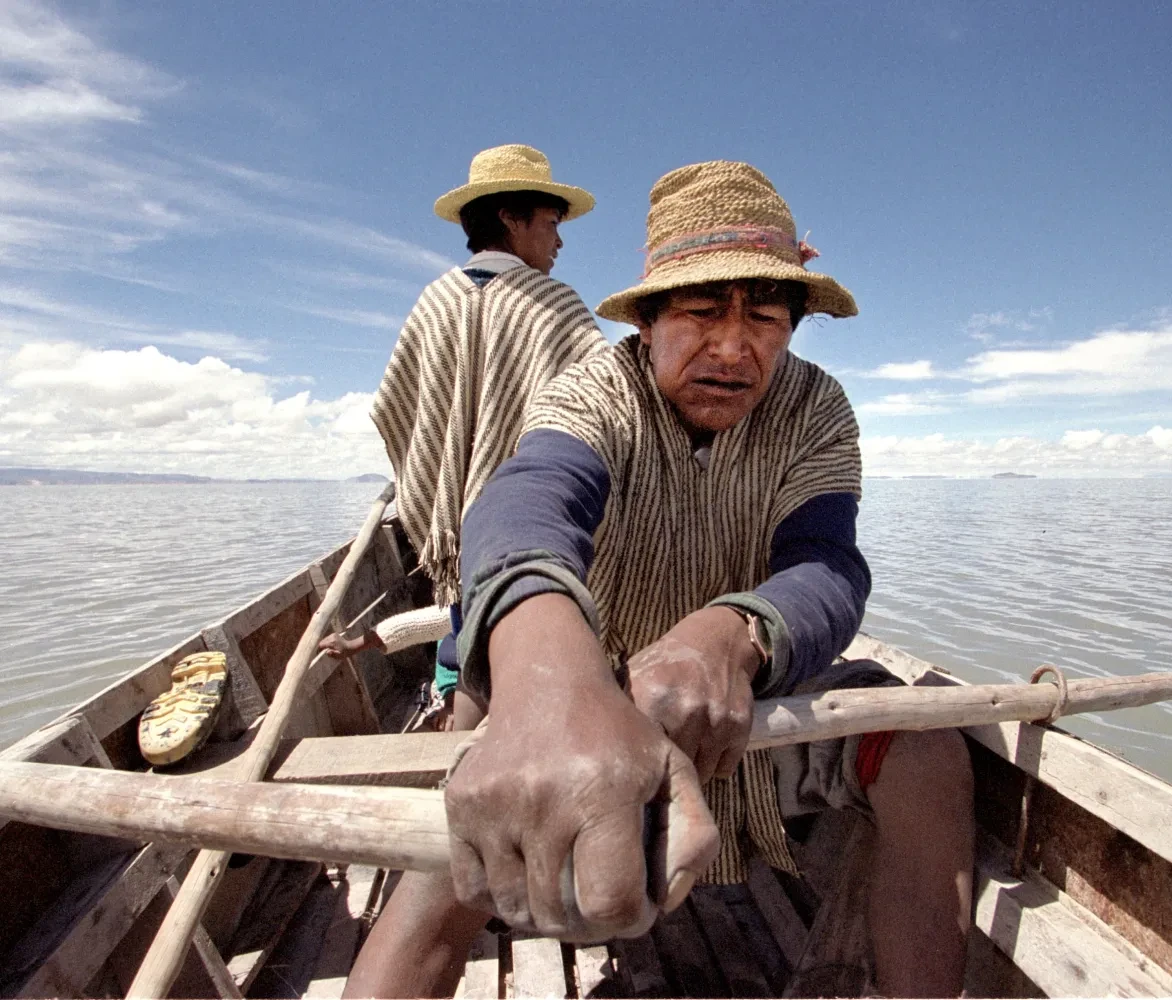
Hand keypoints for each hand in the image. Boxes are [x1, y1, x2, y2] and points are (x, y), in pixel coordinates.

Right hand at [317, 630, 374, 658]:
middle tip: (320, 652)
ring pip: (324, 639)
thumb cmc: (344, 653)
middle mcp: (332, 637)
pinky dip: (326, 642)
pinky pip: (327, 638)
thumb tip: (327, 652)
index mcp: (332, 642)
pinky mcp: (334, 634)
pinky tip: (329, 646)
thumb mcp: (338, 656)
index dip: (318, 649)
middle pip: (322, 642)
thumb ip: (332, 654)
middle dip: (321, 647)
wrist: (350, 647)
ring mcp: (333, 634)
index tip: (318, 653)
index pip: (321, 645)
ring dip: (324, 644)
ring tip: (325, 649)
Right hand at [444, 594, 718, 941]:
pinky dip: (504, 896)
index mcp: (603, 791)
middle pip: (561, 915)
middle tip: (600, 895)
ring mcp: (494, 804)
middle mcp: (542, 798)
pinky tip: (530, 870)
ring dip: (545, 914)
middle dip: (590, 921)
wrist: (548, 686)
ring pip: (517, 909)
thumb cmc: (618, 739)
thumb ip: (694, 839)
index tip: (637, 904)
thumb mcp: (674, 772)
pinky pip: (476, 890)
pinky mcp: (461, 805)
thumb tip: (666, 902)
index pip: (610, 903)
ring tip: (567, 884)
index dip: (631, 920)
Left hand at [627, 606, 760, 783]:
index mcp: (652, 698)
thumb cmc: (666, 664)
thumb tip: (586, 744)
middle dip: (665, 772)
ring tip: (682, 755)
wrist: (716, 642)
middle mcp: (686, 710)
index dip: (637, 766)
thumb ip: (615, 707)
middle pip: (672, 768)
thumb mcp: (634, 675)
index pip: (641, 753)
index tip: (634, 771)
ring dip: (691, 771)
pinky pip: (724, 768)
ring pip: (701, 773)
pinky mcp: (740, 727)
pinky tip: (705, 748)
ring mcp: (716, 720)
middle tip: (659, 768)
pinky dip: (715, 765)